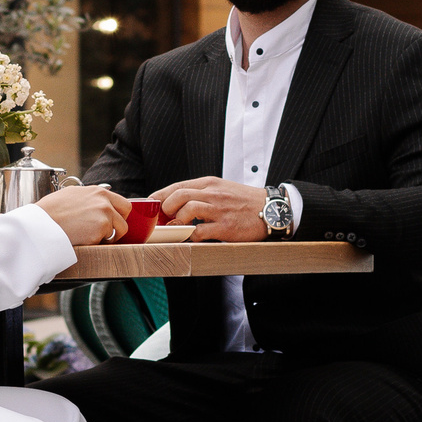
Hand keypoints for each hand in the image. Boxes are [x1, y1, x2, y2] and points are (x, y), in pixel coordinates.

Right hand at [36, 183, 132, 245]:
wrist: (40, 224)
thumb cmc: (48, 212)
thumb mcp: (70, 195)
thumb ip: (88, 199)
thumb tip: (93, 205)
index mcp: (97, 191)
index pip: (122, 202)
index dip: (118, 214)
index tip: (112, 221)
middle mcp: (104, 201)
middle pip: (126, 214)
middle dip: (119, 224)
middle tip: (107, 233)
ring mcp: (105, 214)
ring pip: (118, 231)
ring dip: (107, 236)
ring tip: (89, 237)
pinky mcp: (101, 229)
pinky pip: (106, 241)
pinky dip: (97, 244)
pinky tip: (83, 240)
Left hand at [151, 177, 272, 241]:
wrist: (271, 209)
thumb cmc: (244, 201)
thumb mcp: (221, 189)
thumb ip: (200, 194)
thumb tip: (175, 204)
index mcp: (209, 183)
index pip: (176, 186)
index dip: (159, 196)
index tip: (150, 206)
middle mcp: (212, 193)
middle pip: (178, 196)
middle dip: (165, 209)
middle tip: (163, 220)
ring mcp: (219, 210)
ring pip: (187, 210)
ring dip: (177, 222)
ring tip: (177, 229)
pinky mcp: (226, 227)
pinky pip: (200, 231)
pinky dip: (191, 236)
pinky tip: (192, 237)